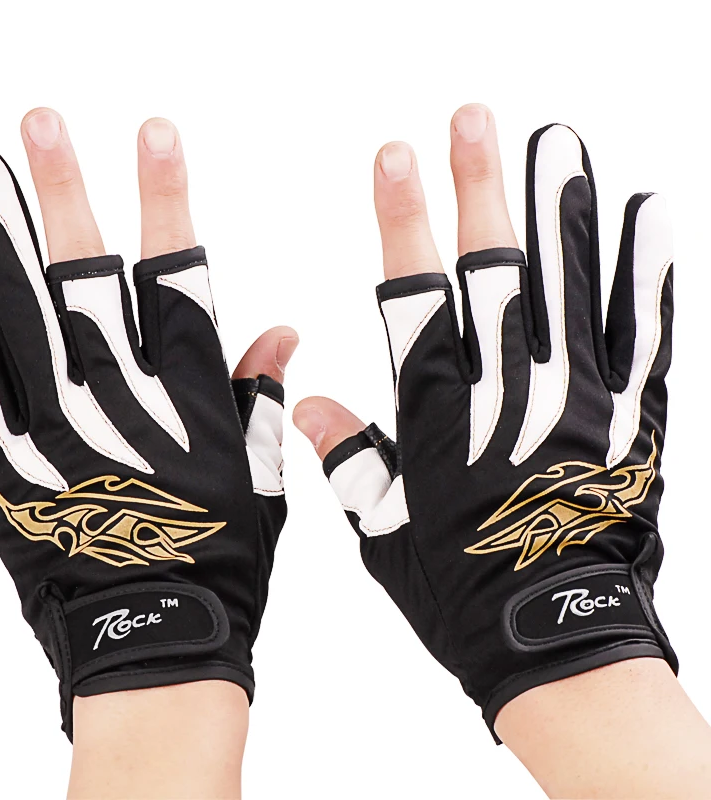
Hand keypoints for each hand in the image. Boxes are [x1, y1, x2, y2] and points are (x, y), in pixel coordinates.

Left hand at [0, 108, 297, 746]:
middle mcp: (118, 394)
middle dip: (64, 192)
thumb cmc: (220, 558)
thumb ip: (261, 394)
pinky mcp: (6, 460)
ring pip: (21, 315)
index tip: (154, 135)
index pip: (177, 271)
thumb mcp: (261, 475)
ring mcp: (55, 424)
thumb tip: (280, 329)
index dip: (166, 198)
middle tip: (37, 126)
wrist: (153, 638)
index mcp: (187, 391)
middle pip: (85, 274)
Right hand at [291, 105, 705, 797]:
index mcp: (437, 411)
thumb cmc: (462, 590)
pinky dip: (643, 274)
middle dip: (478, 187)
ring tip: (555, 141)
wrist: (555, 640)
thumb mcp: (384, 530)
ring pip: (565, 284)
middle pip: (490, 268)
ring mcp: (573, 396)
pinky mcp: (628, 416)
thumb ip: (349, 455)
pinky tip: (648, 216)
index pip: (411, 292)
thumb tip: (306, 402)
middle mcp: (504, 389)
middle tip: (476, 119)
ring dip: (559, 208)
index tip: (397, 156)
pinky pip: (640, 333)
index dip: (401, 220)